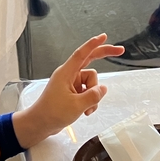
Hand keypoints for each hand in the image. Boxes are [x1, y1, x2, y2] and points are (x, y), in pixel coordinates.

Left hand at [12, 34, 122, 148]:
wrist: (40, 124)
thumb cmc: (52, 113)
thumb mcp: (76, 105)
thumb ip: (93, 96)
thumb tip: (103, 89)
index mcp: (66, 72)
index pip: (82, 53)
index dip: (94, 44)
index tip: (104, 36)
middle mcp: (69, 75)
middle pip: (90, 62)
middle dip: (104, 56)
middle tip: (120, 51)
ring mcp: (71, 84)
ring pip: (92, 83)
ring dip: (93, 96)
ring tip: (87, 109)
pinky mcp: (72, 93)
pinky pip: (87, 92)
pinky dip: (90, 101)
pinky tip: (86, 111)